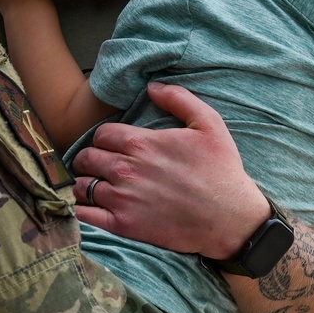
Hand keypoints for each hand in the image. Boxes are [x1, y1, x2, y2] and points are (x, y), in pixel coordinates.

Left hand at [71, 82, 269, 257]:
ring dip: (86, 182)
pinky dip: (82, 209)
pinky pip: (85, 215)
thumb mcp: (208, 124)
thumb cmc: (221, 171)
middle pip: (86, 158)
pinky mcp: (123, 225)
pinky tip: (91, 207)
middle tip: (100, 164)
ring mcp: (122, 199)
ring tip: (96, 184)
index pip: (100, 135)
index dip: (105, 139)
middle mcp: (125, 170)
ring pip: (82, 185)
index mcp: (140, 144)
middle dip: (90, 158)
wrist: (231, 219)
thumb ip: (178, 99)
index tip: (113, 146)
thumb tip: (152, 86)